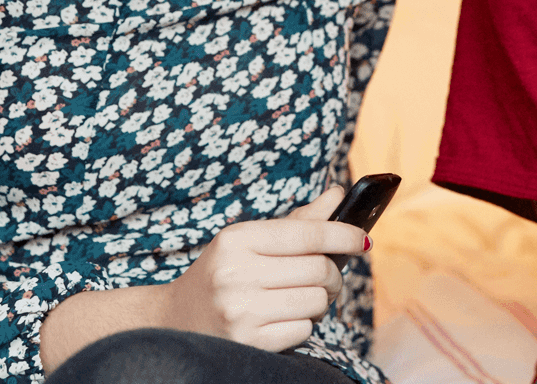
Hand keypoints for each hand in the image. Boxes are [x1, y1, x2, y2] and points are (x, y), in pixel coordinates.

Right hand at [162, 186, 367, 351]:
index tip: (363, 240)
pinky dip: (303, 324)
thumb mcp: (249, 240)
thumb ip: (297, 221)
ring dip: (320, 302)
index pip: (307, 234)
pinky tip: (286, 318)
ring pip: (315, 301)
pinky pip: (303, 330)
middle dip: (334, 275)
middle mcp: (235, 273)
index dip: (343, 235)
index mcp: (236, 239)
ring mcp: (240, 310)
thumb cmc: (222, 273)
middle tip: (330, 277)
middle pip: (318, 269)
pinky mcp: (248, 341)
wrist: (174, 320)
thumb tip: (337, 195)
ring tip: (304, 298)